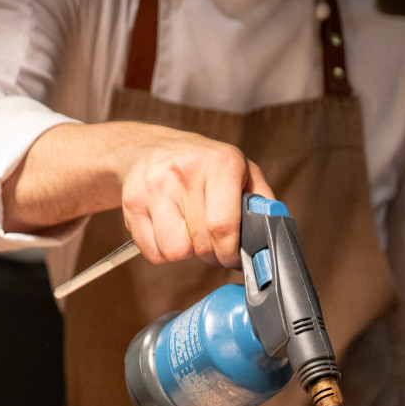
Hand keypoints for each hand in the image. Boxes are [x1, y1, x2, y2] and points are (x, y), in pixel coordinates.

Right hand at [117, 126, 272, 267]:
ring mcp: (154, 187)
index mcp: (220, 163)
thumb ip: (261, 202)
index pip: (223, 226)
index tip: (231, 256)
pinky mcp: (132, 204)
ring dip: (184, 251)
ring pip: (174, 252)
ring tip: (186, 230)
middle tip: (209, 240)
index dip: (229, 252)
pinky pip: (153, 253)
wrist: (148, 149)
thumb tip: (273, 233)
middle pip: (201, 244)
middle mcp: (184, 171)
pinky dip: (162, 250)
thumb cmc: (201, 166)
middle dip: (210, 253)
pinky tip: (166, 229)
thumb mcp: (240, 172)